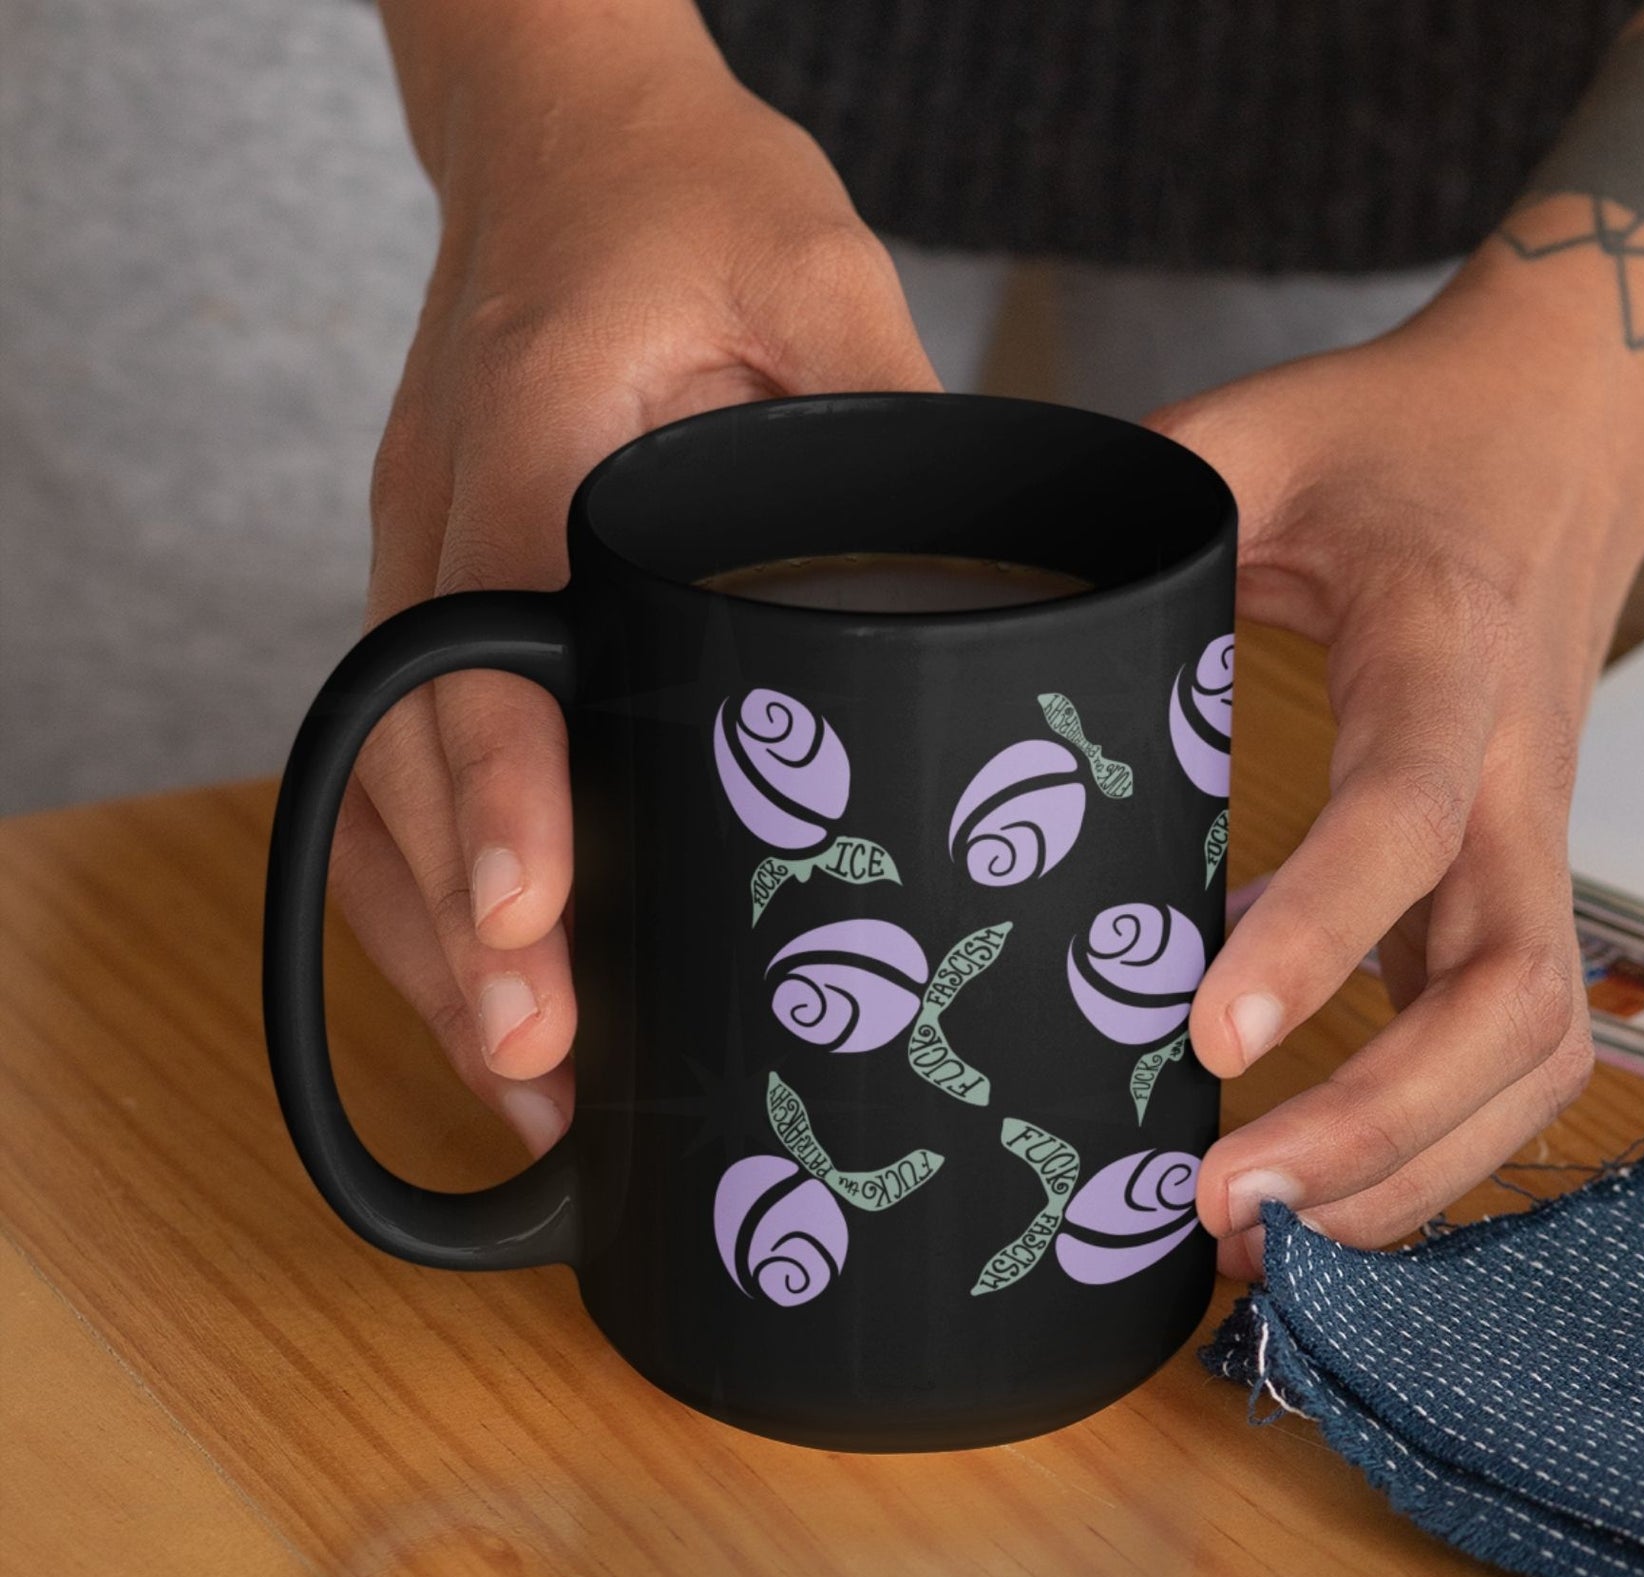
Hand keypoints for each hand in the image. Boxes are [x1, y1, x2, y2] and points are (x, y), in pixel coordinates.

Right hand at [336, 24, 937, 1153]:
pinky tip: (507, 984)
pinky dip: (438, 886)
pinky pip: (406, 765)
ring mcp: (424, 562)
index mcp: (531, 438)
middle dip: (464, 928)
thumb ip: (885, 415)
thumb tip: (979, 588)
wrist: (566, 139)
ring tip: (532, 1090)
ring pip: (383, 785)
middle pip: (407, 756)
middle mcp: (444, 519)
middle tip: (546, 1072)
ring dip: (437, 943)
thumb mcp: (820, 271)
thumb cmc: (689, 195)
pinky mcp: (447, 595)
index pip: (490, 637)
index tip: (534, 921)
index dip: (501, 789)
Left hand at [1151, 261, 1643, 1265]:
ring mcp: (1534, 848)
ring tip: (1263, 1246)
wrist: (1567, 433)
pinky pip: (1516, 1052)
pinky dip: (1434, 1147)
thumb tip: (979, 578)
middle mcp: (1514, 781)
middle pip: (1509, 999)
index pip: (1402, 821)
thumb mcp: (1259, 433)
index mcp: (1445, 661)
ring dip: (1415, 1170)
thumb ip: (1137, 499)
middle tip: (1222, 1208)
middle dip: (1377, 1125)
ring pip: (1533, 1058)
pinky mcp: (1518, 888)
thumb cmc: (1404, 441)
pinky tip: (1318, 1188)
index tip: (1202, 1039)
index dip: (1315, 939)